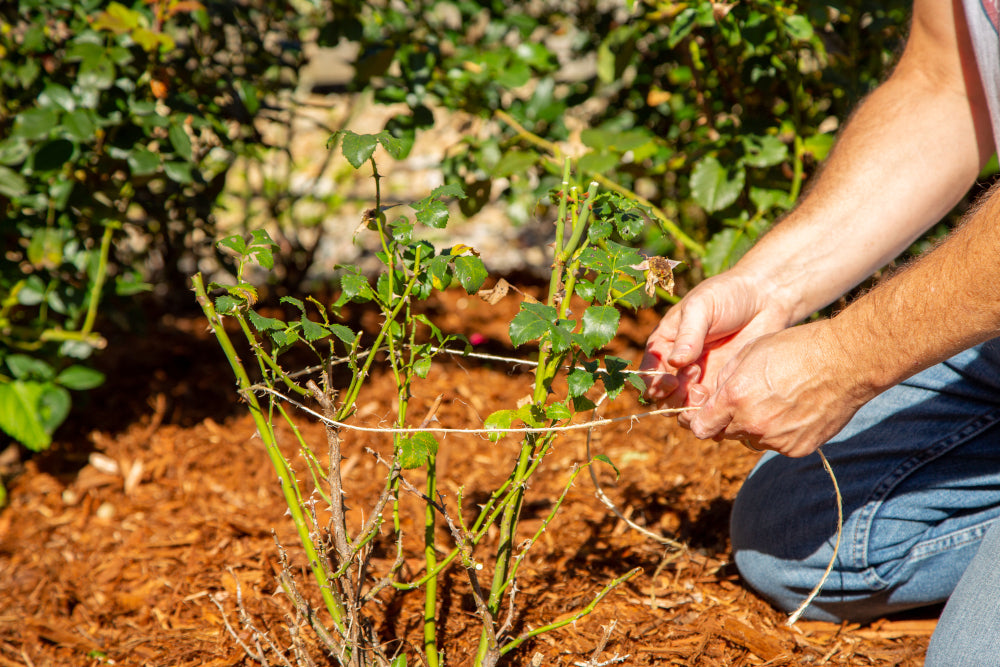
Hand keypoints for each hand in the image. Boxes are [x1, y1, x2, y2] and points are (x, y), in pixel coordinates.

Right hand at [640, 272, 791, 408]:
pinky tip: (722, 397)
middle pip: (660, 398)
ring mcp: (699, 379)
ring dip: (688, 408)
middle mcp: (677, 366)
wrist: (765, 298)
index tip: (672, 381)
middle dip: (672, 396)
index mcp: (665, 344)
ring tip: (706, 390)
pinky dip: (709, 413)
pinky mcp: (721, 388)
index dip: (653, 383)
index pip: (647, 373)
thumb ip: (688, 335)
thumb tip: (675, 362)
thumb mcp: (702, 307)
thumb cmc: (728, 295)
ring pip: (681, 410)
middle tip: (695, 376)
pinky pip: (707, 411)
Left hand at [685, 320, 871, 456]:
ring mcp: (776, 440)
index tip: (708, 412)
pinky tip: (795, 411)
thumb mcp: (750, 352)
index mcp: (735, 400)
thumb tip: (714, 397)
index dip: (701, 420)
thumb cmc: (796, 349)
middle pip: (725, 434)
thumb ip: (725, 379)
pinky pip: (778, 445)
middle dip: (729, 420)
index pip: (700, 428)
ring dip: (755, 427)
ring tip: (777, 401)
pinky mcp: (798, 449)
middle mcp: (752, 425)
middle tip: (749, 400)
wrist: (845, 362)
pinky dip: (780, 433)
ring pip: (752, 439)